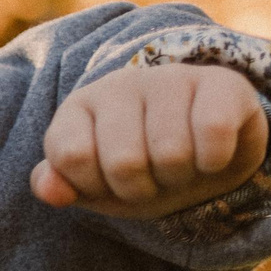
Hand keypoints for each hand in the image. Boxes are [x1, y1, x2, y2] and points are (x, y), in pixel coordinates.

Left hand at [33, 63, 267, 219]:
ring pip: (172, 153)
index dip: (94, 186)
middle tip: (151, 178)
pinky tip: (211, 155)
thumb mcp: (95, 185)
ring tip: (180, 166)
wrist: (206, 156)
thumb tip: (50, 192)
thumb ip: (61, 184)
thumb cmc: (140, 171)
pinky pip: (214, 133)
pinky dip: (214, 161)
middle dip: (141, 189)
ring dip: (179, 177)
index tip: (107, 182)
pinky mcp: (221, 82)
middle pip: (124, 162)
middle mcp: (120, 84)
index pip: (71, 156)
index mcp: (79, 107)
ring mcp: (170, 78)